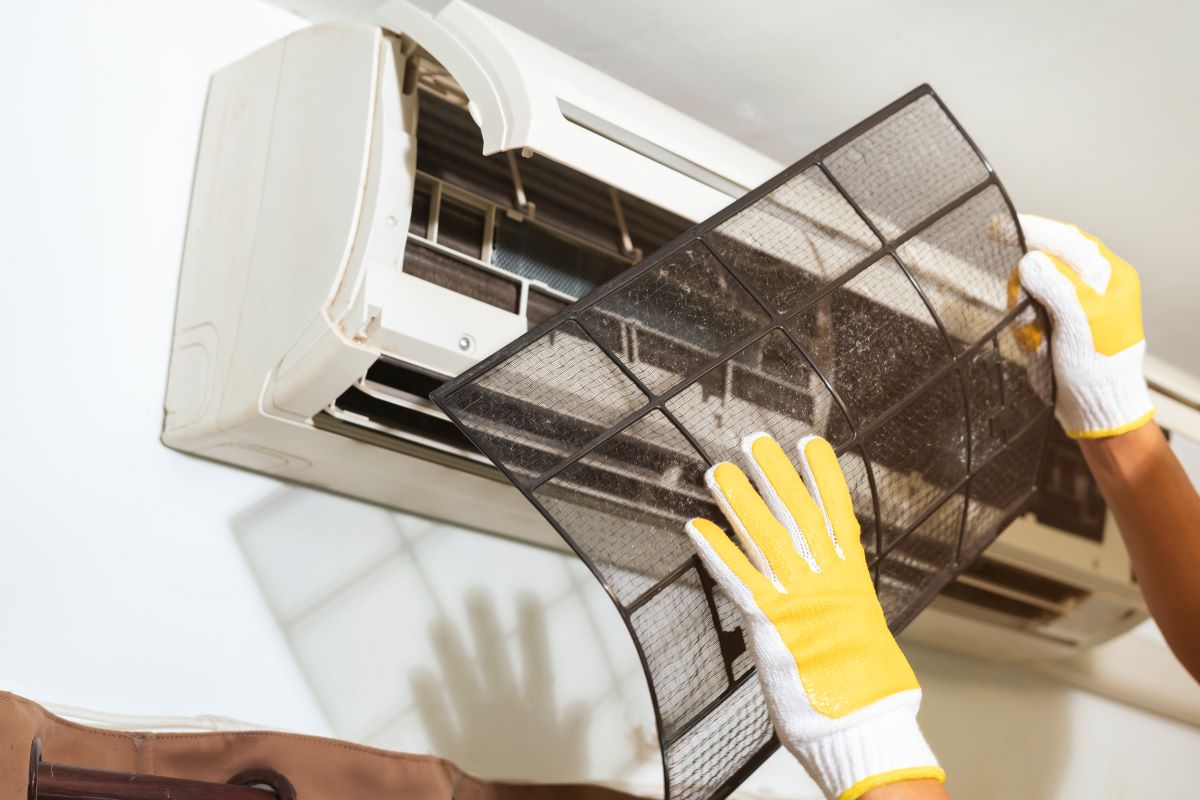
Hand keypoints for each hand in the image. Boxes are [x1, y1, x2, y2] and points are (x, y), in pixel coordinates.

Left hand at [685, 433, 942, 799]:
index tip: (811, 444)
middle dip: (775, 473)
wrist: (865, 724)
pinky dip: (714, 549)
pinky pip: (735, 576)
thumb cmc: (866, 692)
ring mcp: (796, 597)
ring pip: (763, 535)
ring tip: (720, 470)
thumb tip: (828, 598)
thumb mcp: (862, 636)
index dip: (823, 476)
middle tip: (756, 440)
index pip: (836, 514)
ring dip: (739, 499)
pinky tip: (696, 526)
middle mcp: (824, 580)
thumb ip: (840, 608)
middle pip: (796, 512)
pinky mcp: (768, 622)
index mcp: (851, 580)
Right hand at [1017, 215, 1153, 437]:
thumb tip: (1029, 260)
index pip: (1068, 240)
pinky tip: (1037, 344)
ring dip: (1024, 312)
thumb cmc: (1099, 366)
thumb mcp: (1081, 322)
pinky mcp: (1051, 321)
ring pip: (1027, 288)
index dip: (1034, 230)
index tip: (999, 226)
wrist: (1092, 406)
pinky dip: (1024, 328)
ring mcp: (1069, 303)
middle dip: (1026, 285)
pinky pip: (1023, 311)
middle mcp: (1090, 284)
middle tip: (1022, 307)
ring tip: (1037, 336)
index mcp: (1109, 275)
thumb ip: (1056, 287)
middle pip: (1042, 262)